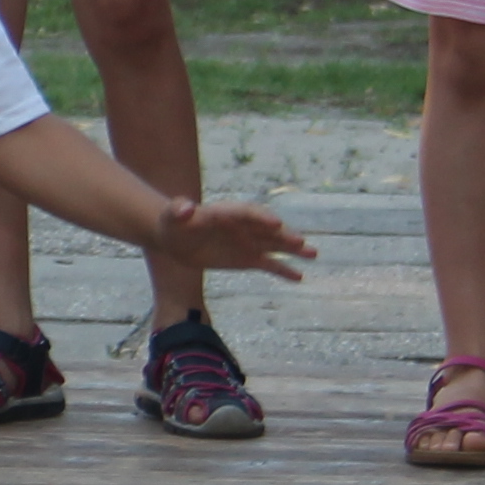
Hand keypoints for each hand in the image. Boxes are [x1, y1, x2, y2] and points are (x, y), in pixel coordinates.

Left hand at [154, 195, 311, 279]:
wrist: (175, 237)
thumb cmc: (173, 222)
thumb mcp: (172, 215)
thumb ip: (178, 209)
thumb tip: (185, 207)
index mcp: (228, 212)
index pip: (248, 213)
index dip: (261, 218)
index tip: (275, 224)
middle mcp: (243, 226)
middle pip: (267, 230)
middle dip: (283, 235)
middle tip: (300, 242)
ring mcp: (248, 242)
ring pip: (274, 245)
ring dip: (293, 250)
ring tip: (313, 254)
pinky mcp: (247, 258)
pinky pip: (269, 264)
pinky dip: (283, 270)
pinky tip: (299, 277)